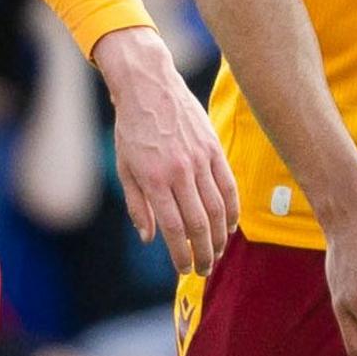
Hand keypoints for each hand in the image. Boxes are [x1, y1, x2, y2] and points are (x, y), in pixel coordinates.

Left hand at [93, 23, 239, 275]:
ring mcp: (200, 159)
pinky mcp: (213, 148)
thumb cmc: (132, 129)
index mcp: (154, 179)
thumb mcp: (124, 168)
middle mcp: (179, 172)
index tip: (185, 270)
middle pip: (199, 224)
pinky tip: (230, 225)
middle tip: (205, 269)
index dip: (182, 254)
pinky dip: (232, 209)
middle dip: (204, 252)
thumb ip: (138, 206)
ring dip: (219, 236)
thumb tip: (150, 238)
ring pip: (217, 208)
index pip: (174, 228)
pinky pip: (228, 185)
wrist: (148, 86)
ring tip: (218, 252)